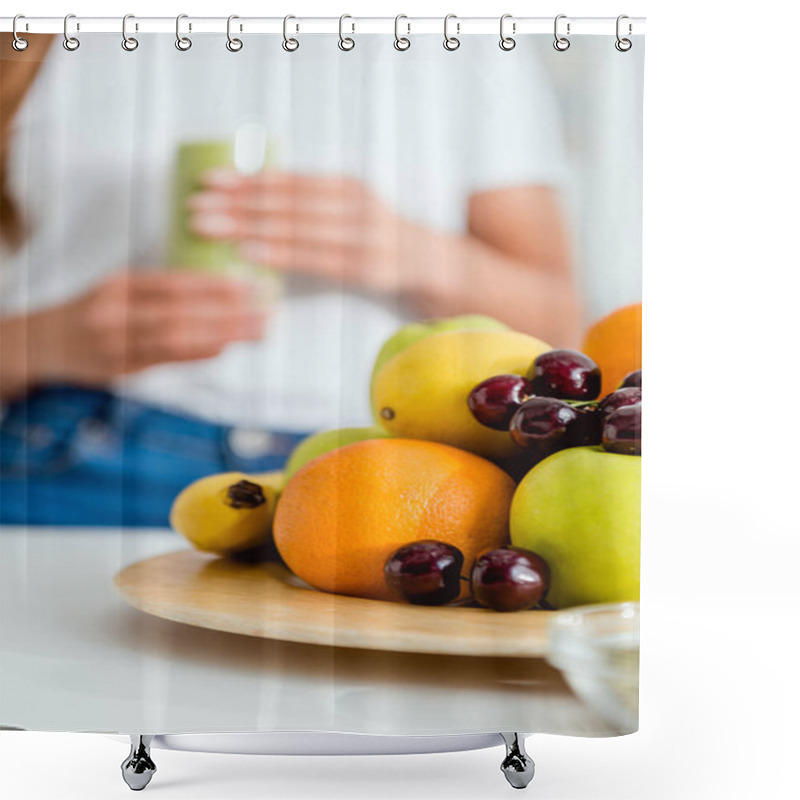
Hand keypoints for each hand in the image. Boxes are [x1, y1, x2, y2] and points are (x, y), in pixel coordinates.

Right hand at [29, 270, 265, 385]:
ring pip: (174, 340)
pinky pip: (164, 362)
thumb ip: (161, 289)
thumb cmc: (94, 310)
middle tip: (267, 314)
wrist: (42, 342)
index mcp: (119, 285)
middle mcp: (114, 313)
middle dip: (228, 315)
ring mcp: (115, 345)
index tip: (248, 287)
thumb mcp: (119, 287)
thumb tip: (222, 290)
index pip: (173, 285)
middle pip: (180, 313)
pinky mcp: (118, 371)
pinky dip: (196, 355)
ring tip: (255, 333)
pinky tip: (223, 349)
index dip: (213, 287)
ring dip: (220, 337)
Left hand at [187, 170, 446, 294]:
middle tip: (195, 209)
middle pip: (286, 203)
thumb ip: (310, 208)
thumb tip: (251, 207)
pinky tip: (250, 254)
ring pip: (297, 228)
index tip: (207, 181)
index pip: (287, 180)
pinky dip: (280, 255)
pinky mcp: (369, 267)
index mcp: (346, 186)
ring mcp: (365, 234)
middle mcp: (356, 204)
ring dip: (248, 228)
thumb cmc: (376, 241)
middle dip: (236, 205)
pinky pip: (317, 260)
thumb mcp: (348, 213)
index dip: (246, 180)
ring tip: (209, 229)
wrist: (432, 265)